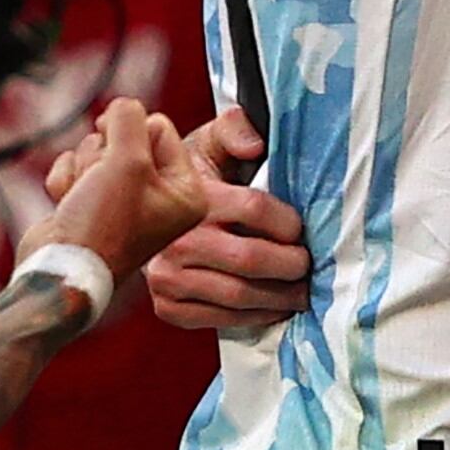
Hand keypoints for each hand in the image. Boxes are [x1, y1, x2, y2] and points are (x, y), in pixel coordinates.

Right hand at [22, 97, 211, 279]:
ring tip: (84, 199)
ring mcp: (125, 201)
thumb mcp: (126, 160)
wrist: (59, 272)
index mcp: (185, 190)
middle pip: (126, 136)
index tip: (118, 160)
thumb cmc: (101, 229)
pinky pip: (77, 167)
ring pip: (97, 149)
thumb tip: (123, 107)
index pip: (160, 127)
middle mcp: (160, 196)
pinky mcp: (92, 203)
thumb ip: (129, 118)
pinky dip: (67, 181)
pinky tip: (70, 206)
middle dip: (103, 154)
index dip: (131, 135)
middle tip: (101, 185)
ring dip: (83, 168)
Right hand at [141, 109, 311, 331]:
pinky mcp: (168, 306)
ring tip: (301, 291)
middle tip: (309, 265)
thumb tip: (256, 145)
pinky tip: (272, 307)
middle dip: (292, 266)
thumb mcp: (209, 142)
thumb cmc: (190, 178)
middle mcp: (175, 241)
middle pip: (251, 259)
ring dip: (280, 297)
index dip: (288, 222)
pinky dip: (255, 317)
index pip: (255, 210)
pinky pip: (221, 320)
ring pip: (240, 295)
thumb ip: (235, 130)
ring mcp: (168, 277)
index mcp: (192, 198)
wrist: (140, 212)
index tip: (300, 229)